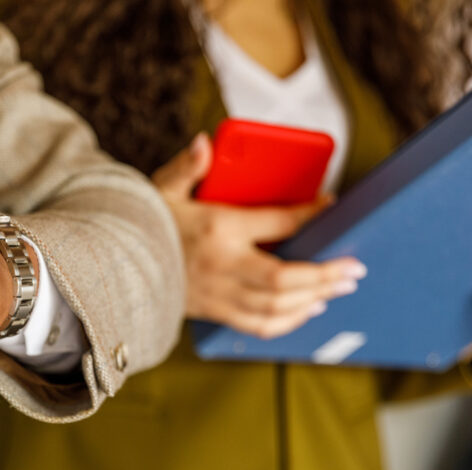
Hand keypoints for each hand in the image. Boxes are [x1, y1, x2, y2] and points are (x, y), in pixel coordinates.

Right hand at [153, 133, 365, 338]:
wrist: (116, 267)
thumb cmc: (146, 223)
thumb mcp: (162, 188)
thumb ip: (188, 166)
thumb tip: (205, 141)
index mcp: (216, 228)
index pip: (275, 222)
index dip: (309, 216)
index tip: (331, 207)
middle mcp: (221, 265)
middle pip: (284, 279)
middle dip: (325, 275)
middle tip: (355, 269)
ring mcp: (219, 294)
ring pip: (276, 308)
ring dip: (314, 299)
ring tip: (340, 288)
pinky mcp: (215, 312)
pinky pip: (260, 325)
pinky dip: (290, 320)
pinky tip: (310, 308)